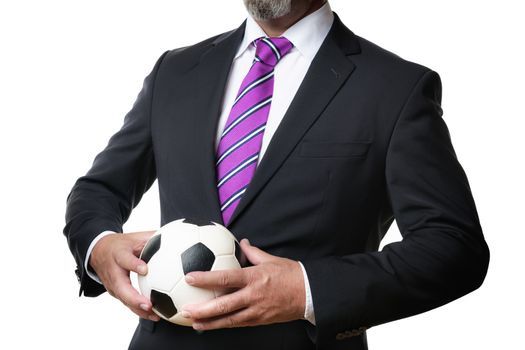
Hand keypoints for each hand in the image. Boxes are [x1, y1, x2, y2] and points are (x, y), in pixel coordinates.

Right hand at [89, 230, 159, 320]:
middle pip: (121, 288)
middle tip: (149, 305)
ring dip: (139, 309)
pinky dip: (139, 310)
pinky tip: (155, 315)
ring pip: (124, 299)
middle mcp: (113, 272)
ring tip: (156, 316)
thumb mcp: (134, 237)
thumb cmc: (121, 244)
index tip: (145, 269)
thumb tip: (176, 234)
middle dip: (134, 298)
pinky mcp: (115, 293)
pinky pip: (127, 303)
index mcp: (118, 255)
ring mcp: (112, 285)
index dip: (134, 265)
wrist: (97, 251)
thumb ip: (153, 237)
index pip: (125, 260)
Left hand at [181, 239, 305, 329]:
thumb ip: (253, 253)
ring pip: (229, 320)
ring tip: (194, 323)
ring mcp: (257, 311)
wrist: (310, 294)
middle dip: (202, 309)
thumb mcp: (271, 260)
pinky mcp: (260, 320)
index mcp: (254, 277)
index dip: (206, 279)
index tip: (189, 277)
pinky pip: (239, 324)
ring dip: (210, 322)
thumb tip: (242, 243)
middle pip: (223, 305)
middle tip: (185, 310)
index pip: (225, 278)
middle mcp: (253, 296)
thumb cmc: (291, 275)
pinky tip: (213, 325)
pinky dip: (224, 325)